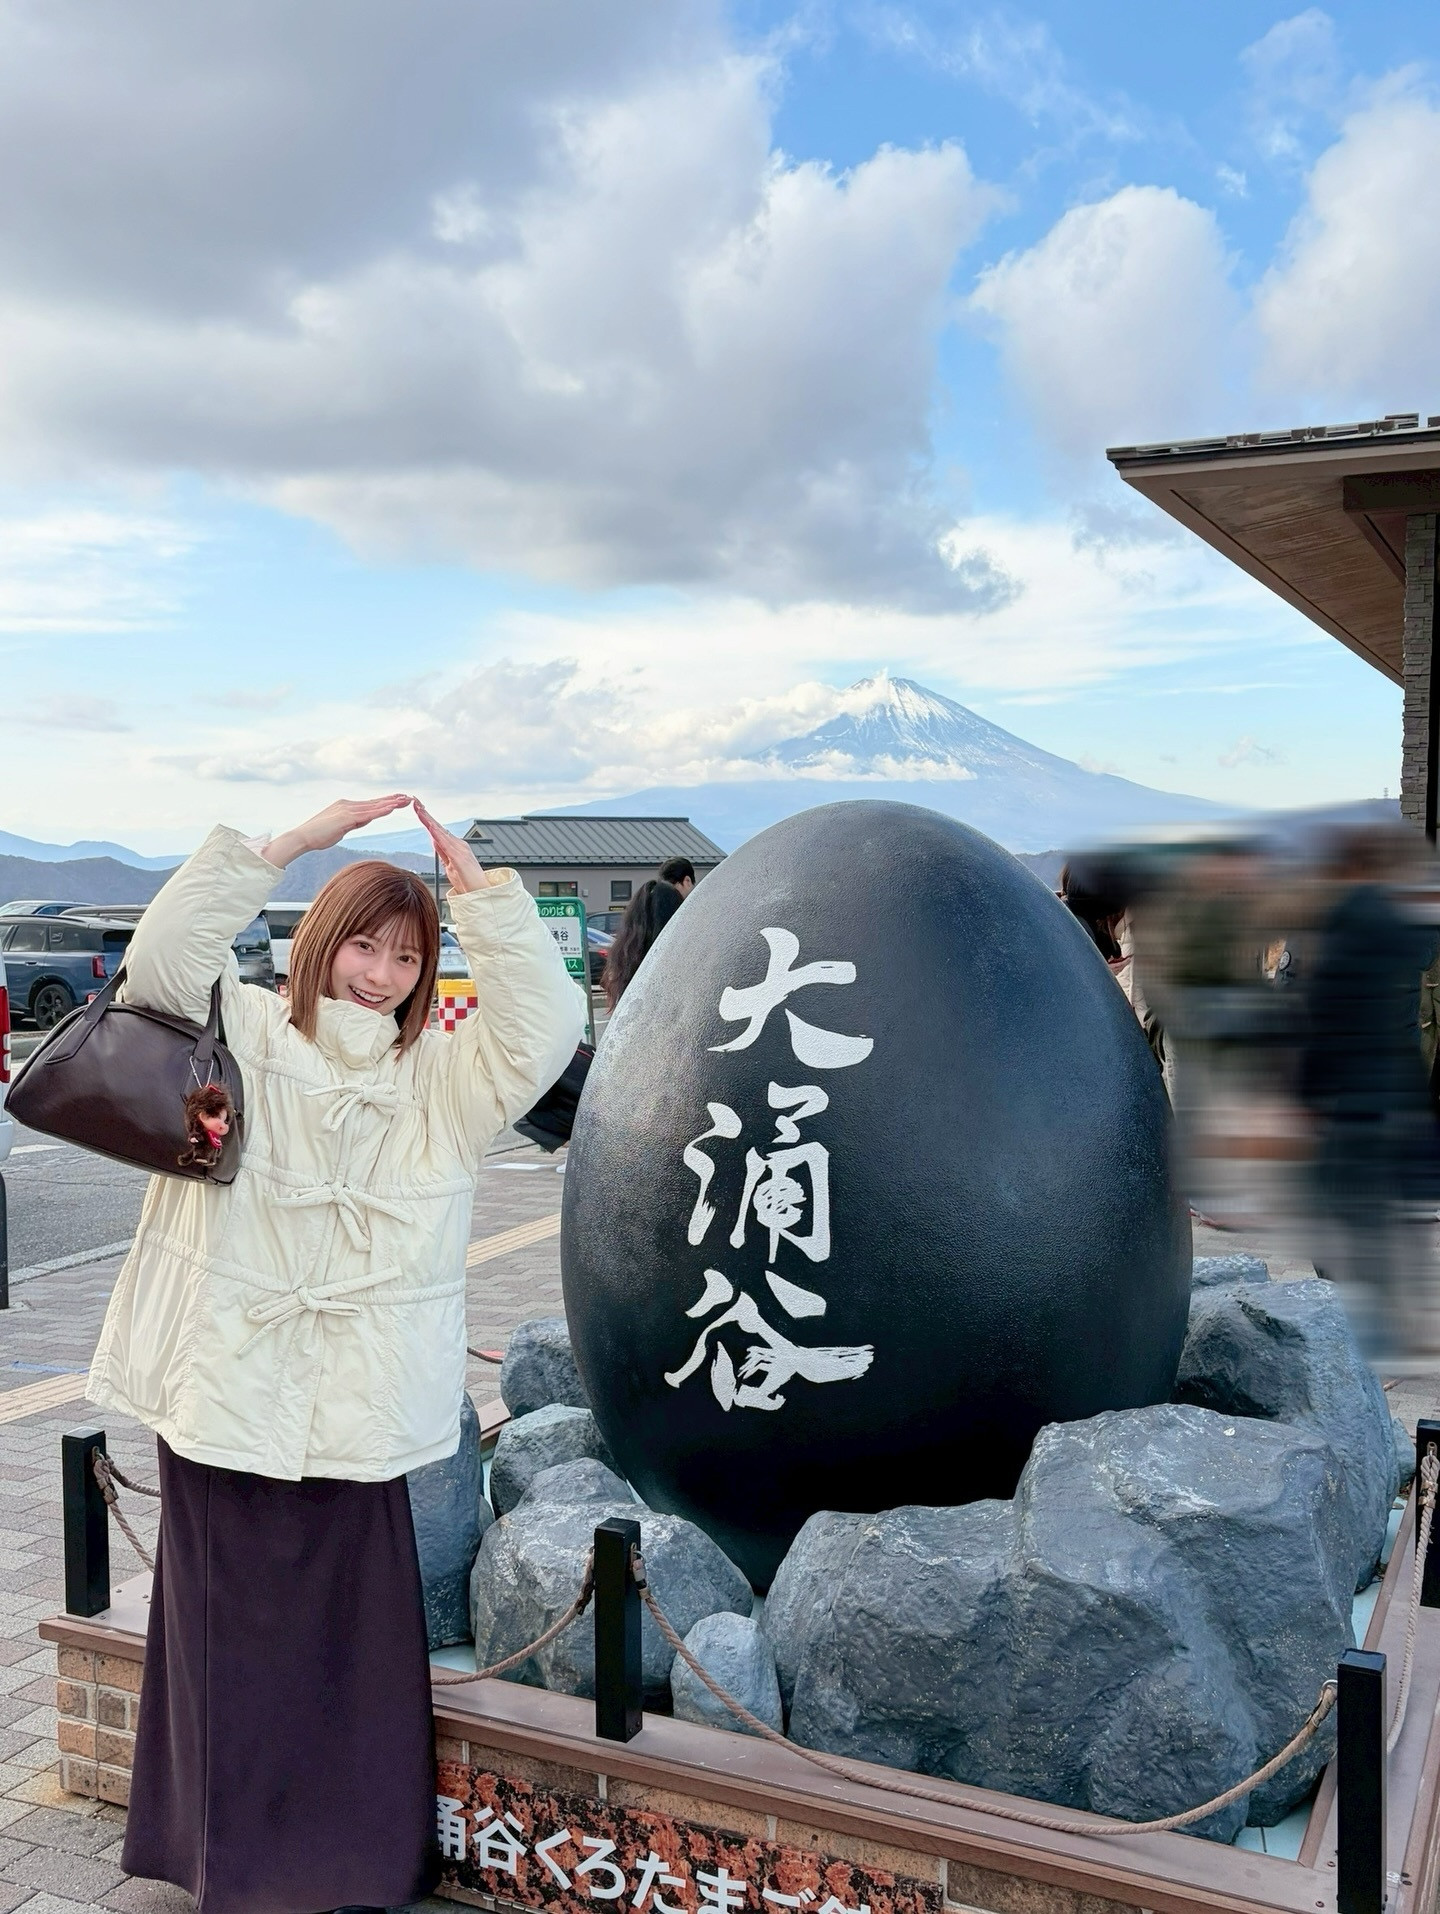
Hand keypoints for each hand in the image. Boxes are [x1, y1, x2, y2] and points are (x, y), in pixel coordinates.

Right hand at [264, 794, 410, 868]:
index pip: (370, 804)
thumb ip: (353, 823)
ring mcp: (347, 810)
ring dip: (391, 803)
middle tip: (408, 797)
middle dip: (393, 800)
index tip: (398, 800)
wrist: (303, 838)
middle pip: (375, 802)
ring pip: (374, 806)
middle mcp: (348, 805)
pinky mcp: (346, 818)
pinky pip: (368, 814)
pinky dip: (381, 810)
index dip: (385, 802)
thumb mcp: (341, 829)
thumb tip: (364, 820)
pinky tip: (392, 808)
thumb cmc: (318, 836)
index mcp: (346, 807)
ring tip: (406, 801)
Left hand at [414, 798, 489, 893]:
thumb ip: (443, 852)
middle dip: (426, 815)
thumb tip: (435, 841)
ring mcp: (460, 850)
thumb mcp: (450, 866)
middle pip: (438, 827)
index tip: (418, 809)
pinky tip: (430, 828)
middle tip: (415, 802)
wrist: (481, 893)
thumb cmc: (468, 882)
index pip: (438, 830)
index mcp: (455, 846)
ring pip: (441, 832)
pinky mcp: (460, 858)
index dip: (427, 819)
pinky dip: (437, 835)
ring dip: (429, 821)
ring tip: (420, 810)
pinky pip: (446, 844)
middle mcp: (458, 844)